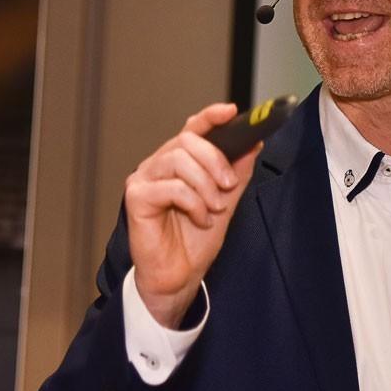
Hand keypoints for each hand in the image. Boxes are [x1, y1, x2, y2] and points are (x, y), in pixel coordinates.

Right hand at [125, 103, 260, 327]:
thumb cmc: (193, 243)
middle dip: (214, 160)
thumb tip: (252, 144)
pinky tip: (199, 219)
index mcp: (178, 162)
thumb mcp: (225, 203)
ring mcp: (144, 179)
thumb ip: (236, 173)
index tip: (232, 112)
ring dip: (205, 185)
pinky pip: (172, 187)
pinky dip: (193, 203)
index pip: (193, 128)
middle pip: (187, 140)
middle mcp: (158, 165)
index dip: (211, 116)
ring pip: (179, 160)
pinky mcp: (137, 197)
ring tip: (214, 208)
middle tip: (229, 185)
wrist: (177, 277)